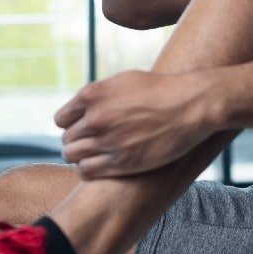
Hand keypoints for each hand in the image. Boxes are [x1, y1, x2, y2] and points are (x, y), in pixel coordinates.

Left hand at [54, 70, 215, 178]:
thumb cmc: (159, 90)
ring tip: (96, 154)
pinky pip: (86, 171)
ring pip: (72, 156)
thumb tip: (81, 110)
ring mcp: (107, 141)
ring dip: (81, 157)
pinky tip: (102, 165)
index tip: (84, 127)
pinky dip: (89, 170)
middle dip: (77, 141)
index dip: (72, 124)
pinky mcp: (121, 163)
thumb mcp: (122, 82)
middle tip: (93, 143)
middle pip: (67, 139)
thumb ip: (98, 95)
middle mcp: (95, 118)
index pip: (61, 119)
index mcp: (93, 95)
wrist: (190, 105)